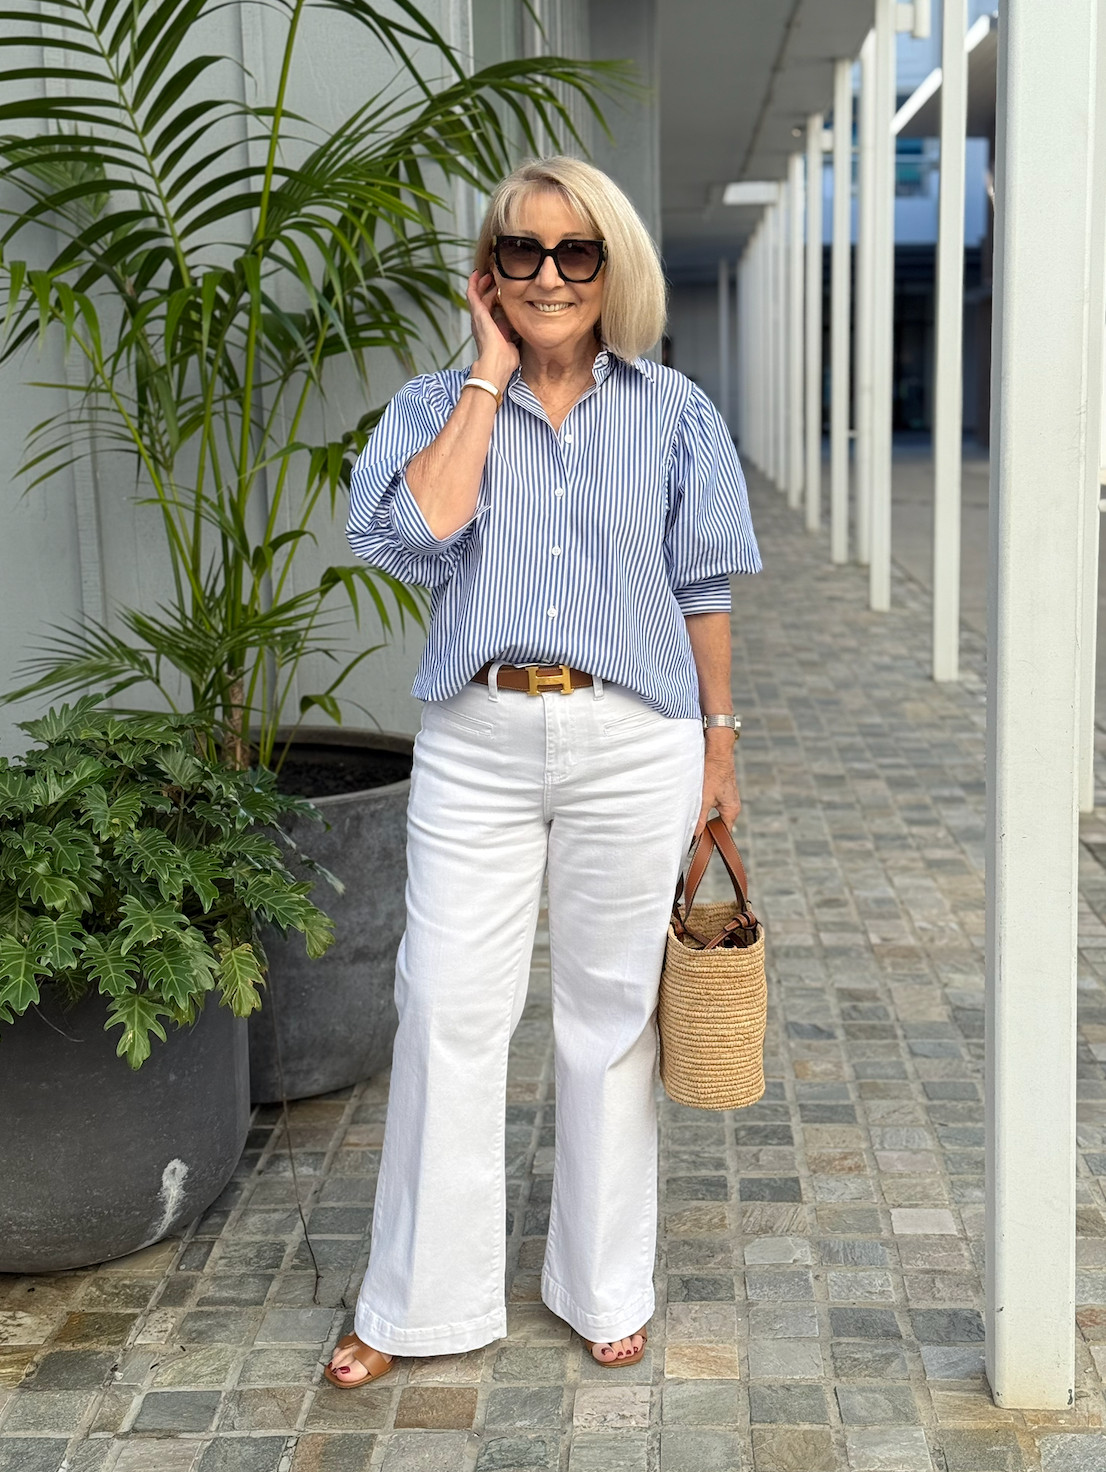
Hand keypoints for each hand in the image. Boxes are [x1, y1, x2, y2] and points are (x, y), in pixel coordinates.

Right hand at [467, 270, 519, 390]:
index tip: (500, 291)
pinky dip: (473, 283)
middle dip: (487, 289)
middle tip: (494, 278)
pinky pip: (472, 294)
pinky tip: (477, 274)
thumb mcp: (514, 344)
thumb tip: (522, 332)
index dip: (493, 299)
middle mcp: (481, 323)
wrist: (496, 364)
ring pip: (476, 296)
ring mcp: (478, 318)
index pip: (490, 311)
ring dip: (482, 284)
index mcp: (489, 330)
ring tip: (488, 273)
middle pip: (482, 301)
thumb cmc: (505, 361)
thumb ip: (516, 336)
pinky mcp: (477, 314)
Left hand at [695, 730, 740, 837]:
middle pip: (717, 824)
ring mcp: (727, 797)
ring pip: (713, 812)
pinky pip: (712, 802)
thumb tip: (694, 836)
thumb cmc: (713, 772)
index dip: (712, 840)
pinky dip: (703, 804)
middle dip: (705, 827)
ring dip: (702, 814)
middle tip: (691, 831)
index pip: (723, 834)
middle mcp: (732, 805)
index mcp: (731, 810)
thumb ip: (699, 819)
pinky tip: (694, 800)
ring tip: (691, 814)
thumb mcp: (704, 799)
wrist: (717, 749)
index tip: (699, 845)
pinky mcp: (721, 789)